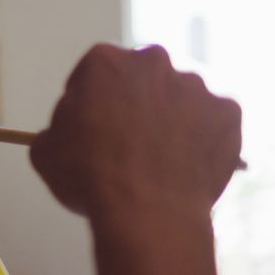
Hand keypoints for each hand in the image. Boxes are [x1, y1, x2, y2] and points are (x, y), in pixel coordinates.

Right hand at [30, 44, 241, 224]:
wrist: (147, 213)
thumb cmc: (91, 179)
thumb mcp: (45, 151)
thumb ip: (60, 126)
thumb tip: (72, 128)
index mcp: (105, 62)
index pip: (95, 73)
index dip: (92, 101)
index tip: (93, 125)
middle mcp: (153, 61)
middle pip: (142, 78)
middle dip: (136, 102)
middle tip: (129, 140)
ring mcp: (196, 84)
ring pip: (181, 96)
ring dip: (172, 117)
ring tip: (162, 157)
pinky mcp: (228, 110)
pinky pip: (214, 120)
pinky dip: (204, 136)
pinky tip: (187, 163)